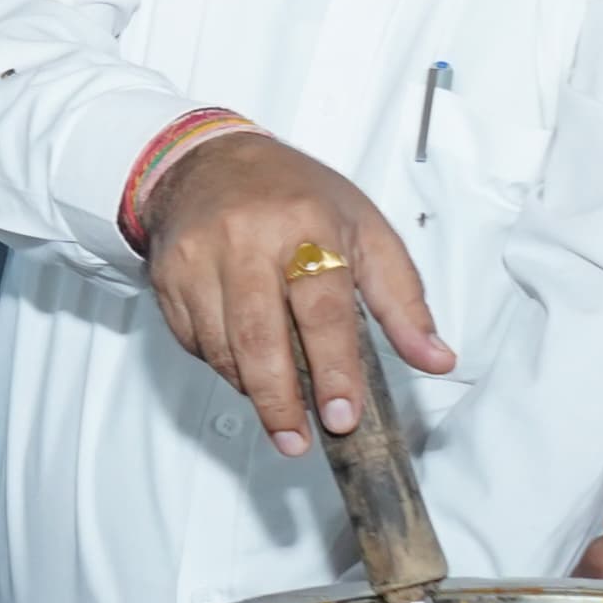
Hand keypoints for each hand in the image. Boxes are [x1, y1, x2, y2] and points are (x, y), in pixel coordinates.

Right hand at [140, 132, 453, 457]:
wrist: (207, 161)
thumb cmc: (293, 195)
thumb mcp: (366, 230)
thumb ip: (402, 299)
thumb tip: (435, 358)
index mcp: (305, 224)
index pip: (322, 309)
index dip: (333, 369)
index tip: (341, 415)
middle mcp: (245, 238)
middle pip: (259, 336)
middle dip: (279, 400)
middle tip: (298, 441)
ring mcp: (198, 258)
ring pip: (221, 346)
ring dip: (252, 389)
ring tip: (280, 415)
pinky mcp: (167, 276)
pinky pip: (194, 340)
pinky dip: (222, 364)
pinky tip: (246, 366)